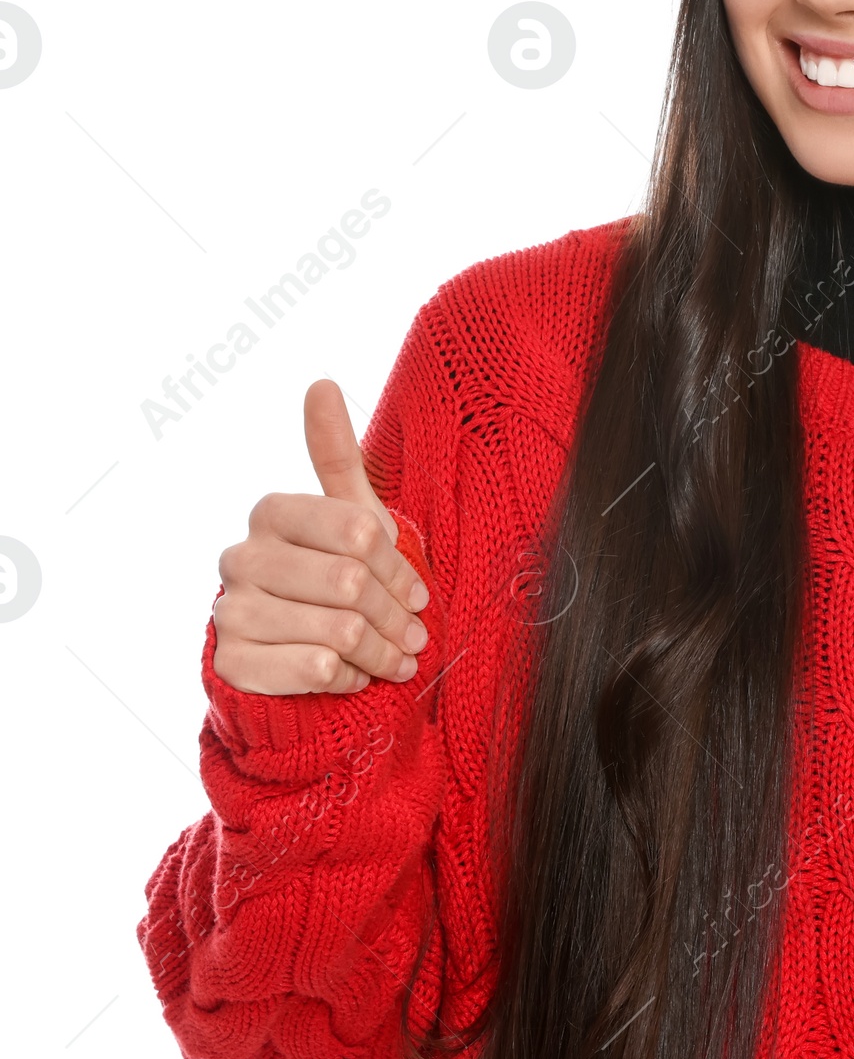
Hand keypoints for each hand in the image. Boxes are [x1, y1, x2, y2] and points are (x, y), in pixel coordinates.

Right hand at [211, 380, 431, 694]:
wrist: (297, 657)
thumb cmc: (335, 576)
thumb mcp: (348, 515)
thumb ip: (335, 453)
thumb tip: (320, 381)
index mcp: (272, 511)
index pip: (361, 534)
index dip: (400, 569)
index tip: (418, 592)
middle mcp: (240, 556)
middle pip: (352, 583)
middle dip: (396, 615)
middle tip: (415, 635)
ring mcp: (230, 609)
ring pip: (337, 631)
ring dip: (380, 650)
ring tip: (394, 658)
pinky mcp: (230, 662)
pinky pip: (311, 669)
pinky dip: (347, 677)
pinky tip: (353, 675)